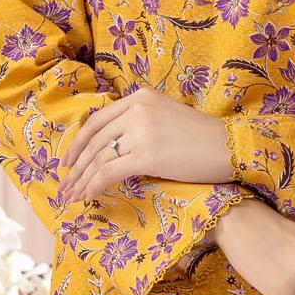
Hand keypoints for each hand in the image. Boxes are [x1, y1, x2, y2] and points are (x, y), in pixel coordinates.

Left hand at [59, 86, 230, 201]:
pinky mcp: (147, 155)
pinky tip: (88, 197)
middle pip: (94, 141)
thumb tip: (112, 147)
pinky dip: (95, 186)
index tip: (69, 161)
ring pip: (99, 158)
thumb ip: (139, 123)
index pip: (97, 120)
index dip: (78, 143)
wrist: (231, 148)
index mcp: (140, 97)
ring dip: (82, 181)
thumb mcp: (167, 117)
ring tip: (71, 197)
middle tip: (64, 186)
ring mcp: (141, 131)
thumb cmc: (203, 139)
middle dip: (76, 167)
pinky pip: (110, 172)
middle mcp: (137, 109)